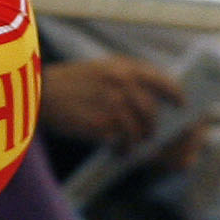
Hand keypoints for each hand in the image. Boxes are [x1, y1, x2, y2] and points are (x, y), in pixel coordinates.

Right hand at [39, 56, 181, 148]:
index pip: (163, 82)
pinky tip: (118, 150)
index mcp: (125, 68)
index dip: (176, 95)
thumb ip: (127, 77)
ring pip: (138, 129)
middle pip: (151, 111)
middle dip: (154, 126)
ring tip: (131, 145)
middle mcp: (122, 85)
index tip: (181, 104)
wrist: (38, 93)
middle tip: (151, 135)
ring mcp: (112, 105)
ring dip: (138, 140)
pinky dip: (123, 149)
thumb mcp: (102, 68)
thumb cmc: (70, 82)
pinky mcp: (100, 124)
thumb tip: (154, 98)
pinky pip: (122, 141)